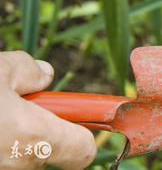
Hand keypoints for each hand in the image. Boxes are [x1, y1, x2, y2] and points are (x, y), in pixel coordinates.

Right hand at [0, 51, 95, 169]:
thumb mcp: (1, 69)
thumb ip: (29, 71)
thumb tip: (44, 75)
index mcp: (35, 137)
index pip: (84, 150)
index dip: (84, 131)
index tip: (75, 114)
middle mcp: (19, 164)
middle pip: (49, 151)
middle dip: (40, 129)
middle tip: (18, 105)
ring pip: (20, 155)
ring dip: (14, 137)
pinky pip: (2, 156)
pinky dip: (0, 142)